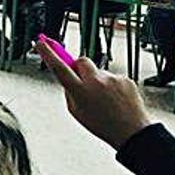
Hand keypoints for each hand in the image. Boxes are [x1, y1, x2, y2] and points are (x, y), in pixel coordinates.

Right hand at [36, 40, 152, 149]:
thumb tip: (69, 79)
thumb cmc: (103, 125)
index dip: (47, 53)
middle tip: (82, 81)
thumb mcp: (76, 112)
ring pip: (98, 71)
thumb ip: (70, 92)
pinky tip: (115, 99)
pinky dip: (111, 86)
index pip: (59, 67)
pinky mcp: (125, 79)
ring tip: (105, 100)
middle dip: (79, 68)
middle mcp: (95, 81)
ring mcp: (112, 79)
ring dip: (97, 81)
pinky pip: (112, 77)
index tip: (41, 43)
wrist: (133, 132)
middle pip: (81, 61)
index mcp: (80, 91)